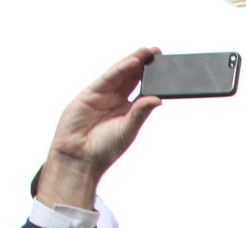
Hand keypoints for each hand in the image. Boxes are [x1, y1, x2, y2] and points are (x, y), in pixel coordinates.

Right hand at [37, 48, 162, 209]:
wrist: (79, 157)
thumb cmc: (103, 149)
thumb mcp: (128, 130)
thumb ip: (140, 113)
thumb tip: (158, 99)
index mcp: (127, 111)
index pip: (141, 90)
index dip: (152, 79)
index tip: (165, 68)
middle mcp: (115, 101)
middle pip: (131, 78)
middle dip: (144, 65)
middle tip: (158, 52)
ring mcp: (102, 96)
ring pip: (120, 74)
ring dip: (133, 61)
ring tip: (147, 52)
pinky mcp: (90, 93)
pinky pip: (108, 78)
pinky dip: (120, 69)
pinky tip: (132, 62)